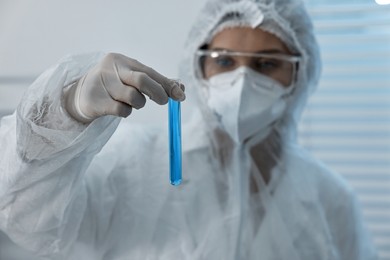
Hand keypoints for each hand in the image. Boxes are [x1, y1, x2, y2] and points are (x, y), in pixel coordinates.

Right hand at [64, 53, 184, 122]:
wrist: (82, 95)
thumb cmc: (114, 85)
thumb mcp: (133, 79)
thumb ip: (157, 83)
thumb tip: (181, 89)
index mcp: (124, 61)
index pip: (150, 72)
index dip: (167, 84)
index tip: (180, 96)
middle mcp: (112, 68)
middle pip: (141, 80)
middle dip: (157, 92)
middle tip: (163, 101)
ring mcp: (102, 84)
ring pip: (133, 97)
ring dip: (138, 104)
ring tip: (132, 102)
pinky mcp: (97, 101)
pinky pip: (122, 110)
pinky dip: (126, 112)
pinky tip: (120, 108)